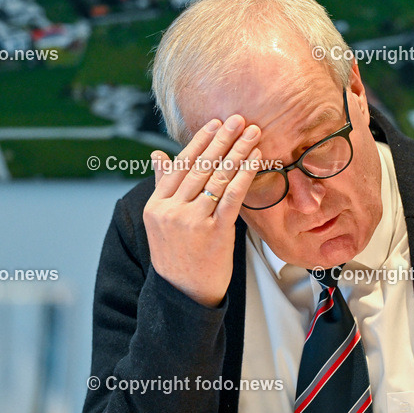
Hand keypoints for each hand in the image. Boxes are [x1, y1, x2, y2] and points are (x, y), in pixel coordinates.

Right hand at [144, 115, 261, 306]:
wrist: (183, 294)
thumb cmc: (177, 257)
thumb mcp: (161, 222)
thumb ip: (163, 187)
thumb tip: (157, 157)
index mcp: (157, 205)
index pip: (180, 165)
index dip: (199, 142)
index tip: (214, 123)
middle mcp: (172, 210)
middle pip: (201, 167)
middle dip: (222, 139)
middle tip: (238, 119)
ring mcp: (192, 221)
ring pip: (218, 177)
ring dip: (238, 151)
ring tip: (252, 133)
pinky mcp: (214, 232)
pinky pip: (232, 196)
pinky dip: (245, 174)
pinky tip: (256, 158)